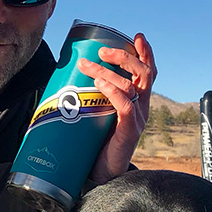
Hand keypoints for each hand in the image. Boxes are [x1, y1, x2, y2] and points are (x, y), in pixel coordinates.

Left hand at [77, 32, 156, 183]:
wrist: (102, 176)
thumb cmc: (97, 146)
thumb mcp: (97, 117)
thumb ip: (92, 101)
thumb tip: (63, 84)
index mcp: (138, 102)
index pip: (148, 73)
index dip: (145, 54)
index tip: (137, 36)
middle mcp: (142, 107)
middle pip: (143, 73)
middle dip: (123, 56)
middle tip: (102, 50)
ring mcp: (137, 119)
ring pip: (130, 85)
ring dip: (108, 71)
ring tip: (90, 64)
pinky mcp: (128, 131)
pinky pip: (125, 106)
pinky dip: (113, 92)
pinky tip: (99, 84)